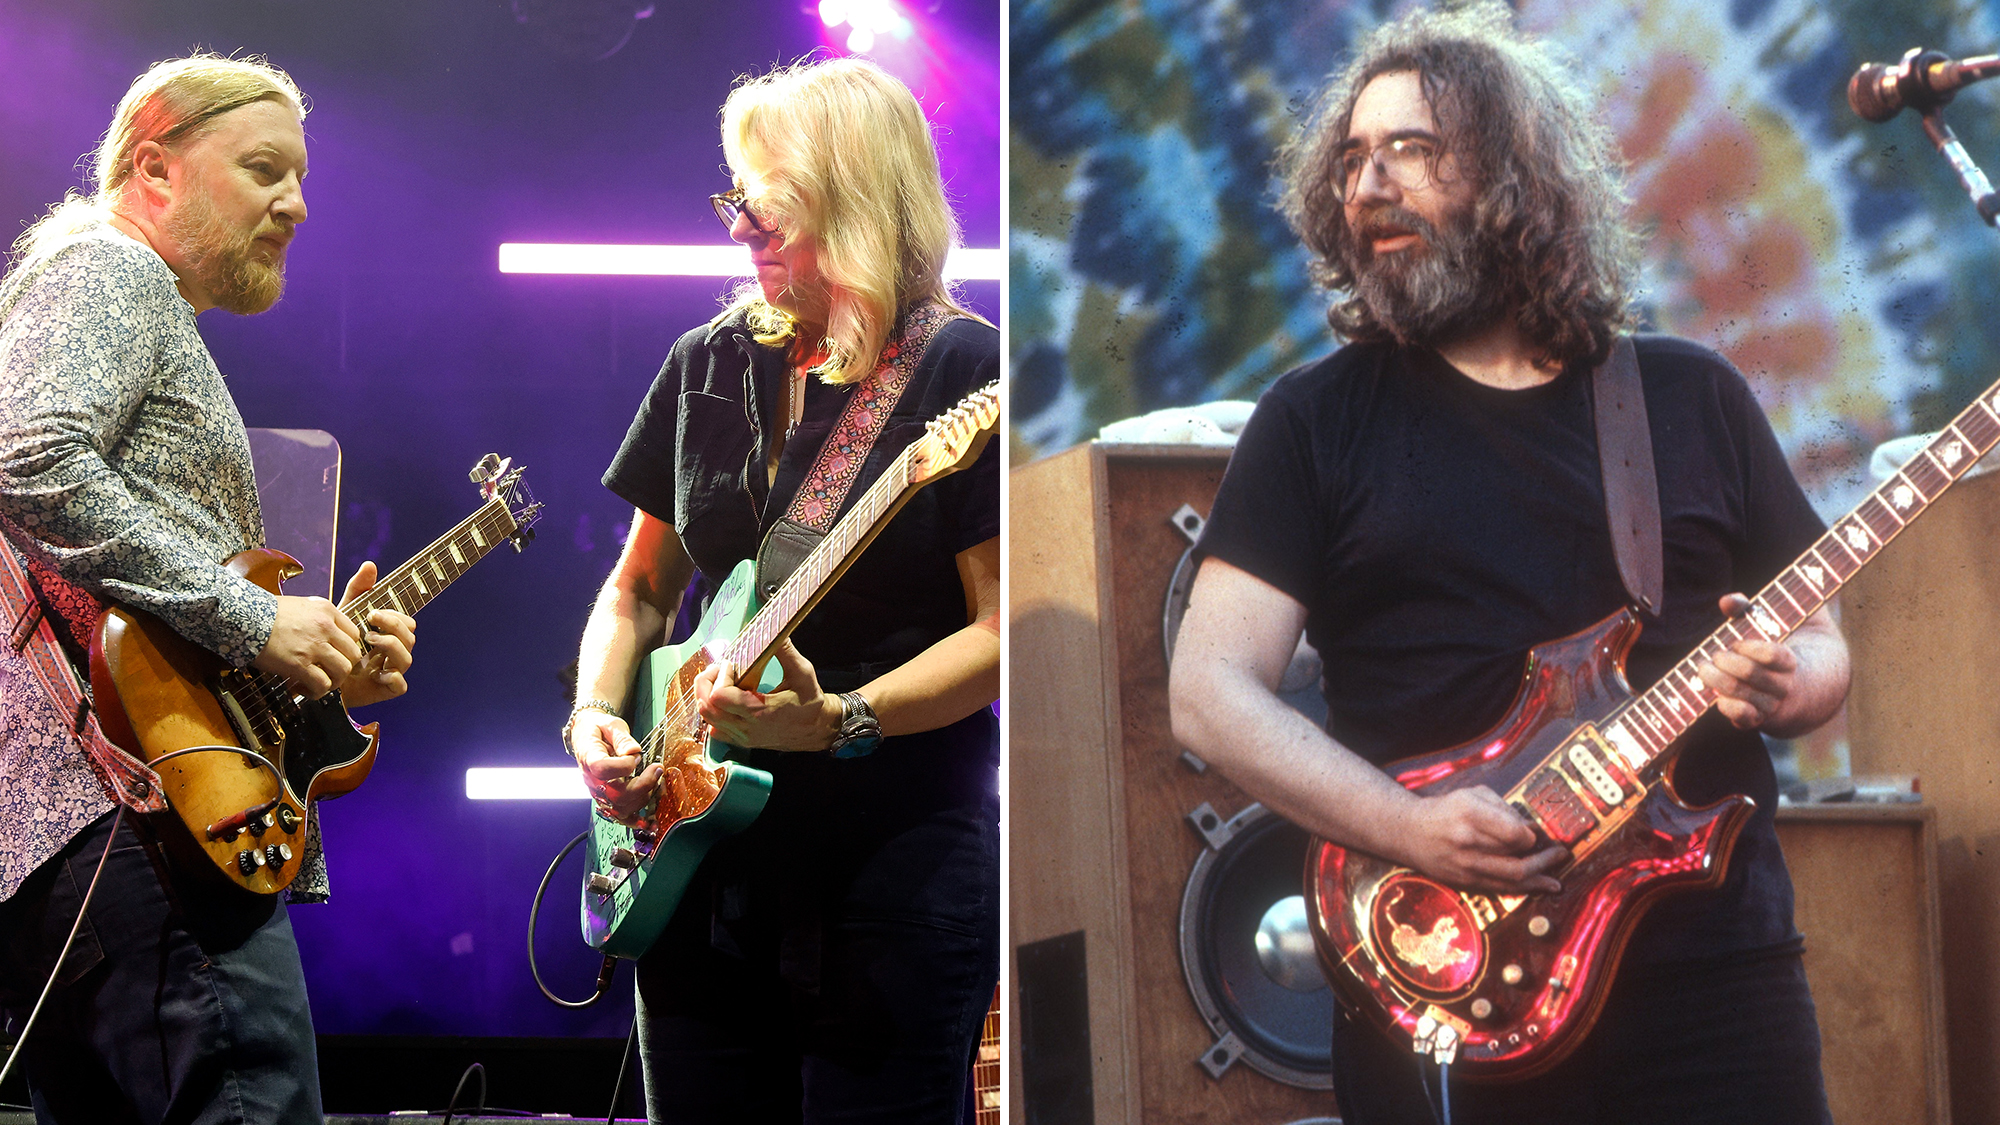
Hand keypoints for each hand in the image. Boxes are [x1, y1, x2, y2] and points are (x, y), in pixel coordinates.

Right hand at [253, 591, 363, 698]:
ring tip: (318, 683)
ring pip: (343, 671)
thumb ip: (319, 617)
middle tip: (329, 672)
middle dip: (344, 667)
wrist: (242, 617)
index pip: (354, 634)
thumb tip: (327, 635)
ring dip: (333, 681)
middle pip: (354, 654)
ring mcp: (314, 646)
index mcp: (327, 611)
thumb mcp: (300, 605)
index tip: (337, 656)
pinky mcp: (299, 664)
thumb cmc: (266, 612)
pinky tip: (303, 688)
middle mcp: (325, 627)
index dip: (347, 649)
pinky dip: (317, 692)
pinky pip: (322, 684)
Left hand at [335, 561, 416, 707]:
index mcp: (388, 634)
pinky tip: (376, 671)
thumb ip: (358, 590)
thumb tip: (371, 564)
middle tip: (370, 620)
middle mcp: (392, 652)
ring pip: (407, 658)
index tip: (373, 611)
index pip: (407, 621)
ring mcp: (390, 671)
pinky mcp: (384, 690)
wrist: (314, 673)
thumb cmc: (333, 643)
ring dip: (391, 646)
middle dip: (393, 626)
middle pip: (410, 637)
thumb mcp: (344, 613)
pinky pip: (401, 685)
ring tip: (369, 640)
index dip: (395, 616)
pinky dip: (393, 677)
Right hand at [570, 709, 660, 822]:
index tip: (636, 757)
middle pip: (616, 794)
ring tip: (656, 780)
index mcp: (589, 757)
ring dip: (644, 797)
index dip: (623, 766)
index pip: (602, 769)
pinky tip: (651, 822)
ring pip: (621, 808)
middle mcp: (591, 780)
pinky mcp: (606, 799)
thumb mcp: (610, 724)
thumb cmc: (598, 729)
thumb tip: (635, 751)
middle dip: (643, 784)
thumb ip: (621, 738)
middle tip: (657, 769)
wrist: (586, 735)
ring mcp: (598, 792)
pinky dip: (636, 821)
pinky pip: (619, 817)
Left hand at [693, 639, 840, 751]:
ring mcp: (742, 737)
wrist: (817, 728)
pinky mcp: (741, 741)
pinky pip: (714, 729)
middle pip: (706, 707)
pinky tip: (725, 699)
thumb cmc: (810, 702)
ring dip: (707, 696)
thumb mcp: (803, 672)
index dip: (719, 677)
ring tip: (721, 681)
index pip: (719, 697)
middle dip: (707, 683)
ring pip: (707, 718)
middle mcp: (746, 728)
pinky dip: (713, 712)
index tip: (732, 664)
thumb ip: (785, 651)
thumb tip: (774, 630)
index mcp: (760, 711)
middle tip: (721, 670)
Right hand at [1398, 786, 1566, 894]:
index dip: (1532, 836)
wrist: (1409, 832)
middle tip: (1560, 854)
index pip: (1514, 833)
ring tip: (1557, 877)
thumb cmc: (1446, 809)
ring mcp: (1465, 866)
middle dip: (1545, 860)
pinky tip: (1541, 886)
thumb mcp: (1473, 794)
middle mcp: (1467, 842)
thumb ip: (1504, 808)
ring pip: (1512, 880)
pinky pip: (1501, 889)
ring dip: (1540, 879)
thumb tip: (1534, 829)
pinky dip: (1524, 889)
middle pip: (1517, 860)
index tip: (1538, 834)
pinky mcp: (1464, 882)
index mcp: (1469, 813)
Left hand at [1697, 593, 1798, 729]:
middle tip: (1715, 655)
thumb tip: (1727, 602)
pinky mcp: (1757, 720)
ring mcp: (1770, 705)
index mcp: (1790, 662)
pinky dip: (1724, 706)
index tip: (1736, 643)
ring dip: (1715, 680)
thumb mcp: (1773, 624)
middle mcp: (1783, 686)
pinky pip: (1742, 719)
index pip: (1772, 655)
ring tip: (1704, 668)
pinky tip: (1716, 694)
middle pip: (1750, 674)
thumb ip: (1750, 608)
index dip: (1749, 647)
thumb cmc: (1776, 649)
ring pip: (1740, 696)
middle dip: (1725, 661)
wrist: (1802, 689)